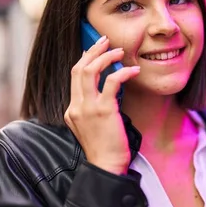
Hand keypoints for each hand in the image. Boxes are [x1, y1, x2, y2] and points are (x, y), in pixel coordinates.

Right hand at [64, 36, 139, 174]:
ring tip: (120, 51)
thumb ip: (94, 108)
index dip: (85, 60)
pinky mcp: (103, 111)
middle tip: (106, 41)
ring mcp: (87, 108)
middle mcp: (75, 107)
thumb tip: (107, 88)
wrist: (106, 166)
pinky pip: (111, 82)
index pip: (74, 77)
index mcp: (71, 110)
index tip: (95, 49)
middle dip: (92, 51)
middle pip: (78, 69)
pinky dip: (122, 72)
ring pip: (89, 71)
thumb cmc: (105, 148)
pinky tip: (134, 70)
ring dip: (105, 57)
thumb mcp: (92, 126)